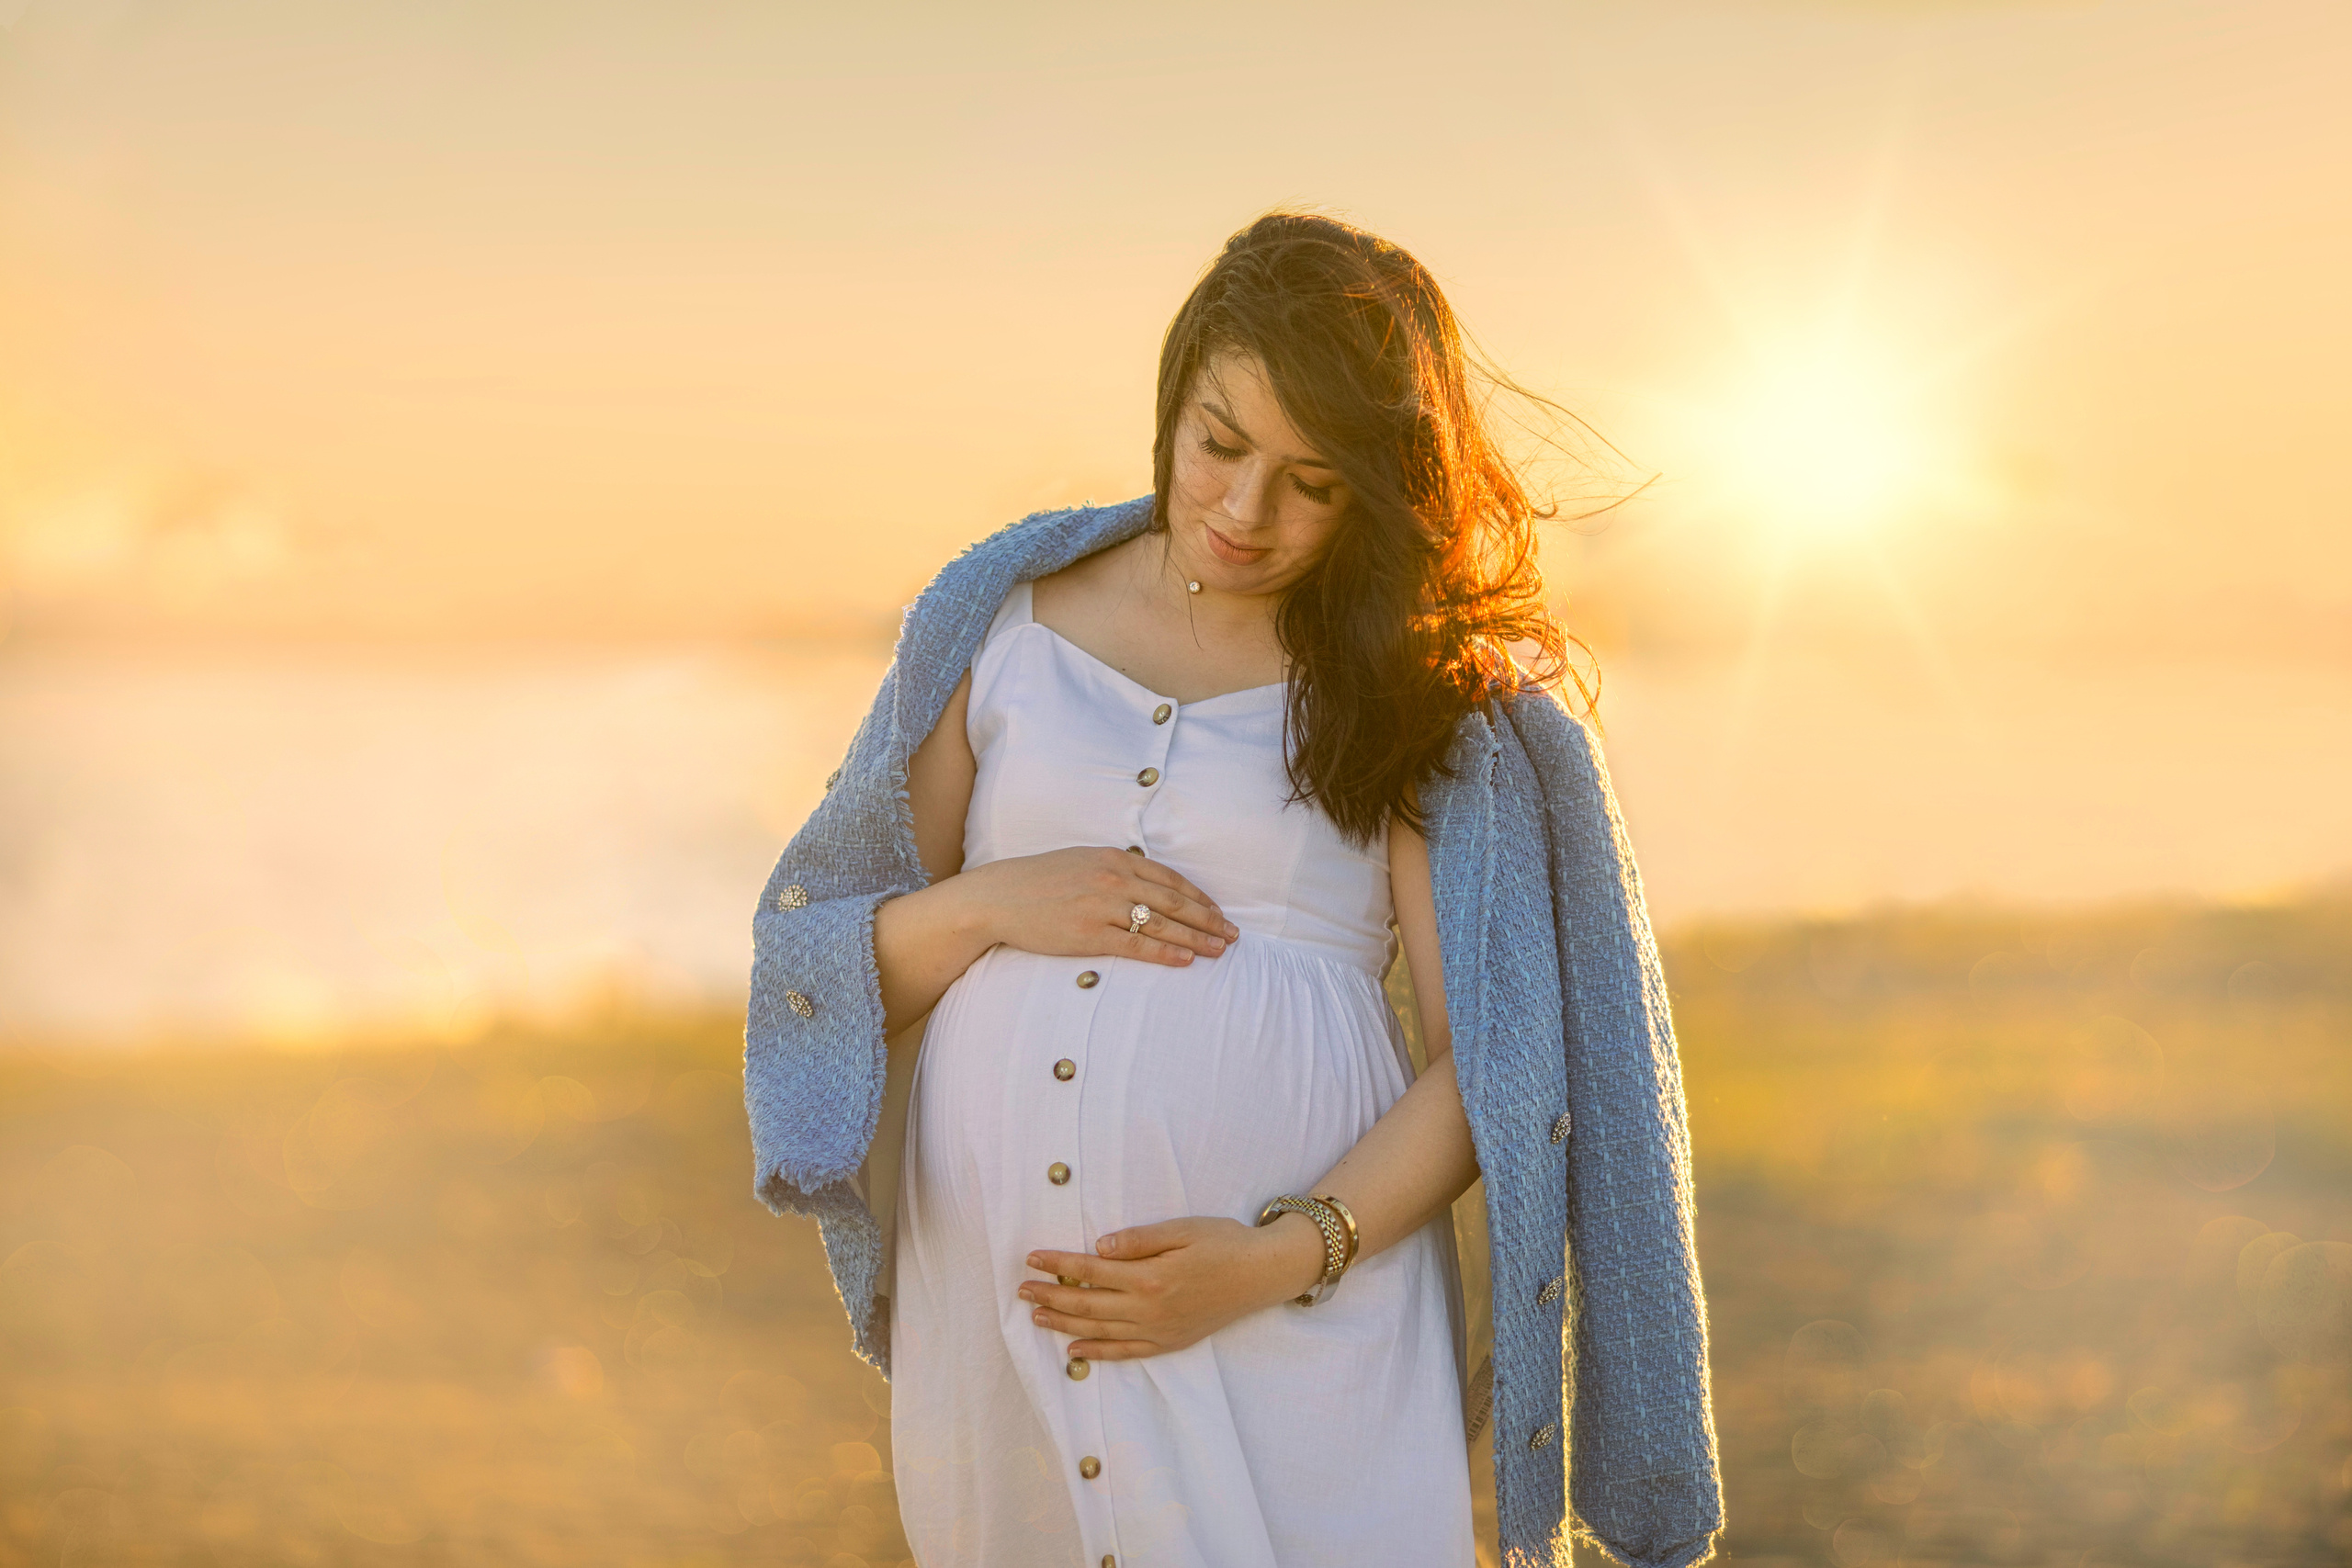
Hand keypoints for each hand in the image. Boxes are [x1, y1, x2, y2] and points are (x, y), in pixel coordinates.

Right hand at [955, 846, 1239, 967]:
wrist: (998, 897)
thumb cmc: (1039, 881)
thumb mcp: (1081, 862)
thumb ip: (1114, 869)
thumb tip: (1146, 883)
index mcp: (1113, 858)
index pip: (1169, 879)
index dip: (1199, 898)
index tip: (1219, 913)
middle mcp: (1112, 879)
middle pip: (1174, 901)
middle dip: (1208, 919)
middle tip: (1232, 935)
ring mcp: (1101, 906)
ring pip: (1161, 923)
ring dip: (1196, 938)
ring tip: (1219, 950)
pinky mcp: (1088, 934)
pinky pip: (1136, 945)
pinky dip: (1165, 952)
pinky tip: (1185, 959)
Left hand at [1018, 1213, 1328, 1359]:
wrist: (1262, 1274)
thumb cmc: (1224, 1243)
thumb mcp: (1183, 1229)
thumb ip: (1139, 1239)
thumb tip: (1098, 1246)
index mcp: (1150, 1275)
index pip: (1090, 1270)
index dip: (1058, 1264)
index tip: (1032, 1258)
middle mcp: (1149, 1308)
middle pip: (1087, 1304)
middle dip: (1050, 1296)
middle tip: (1022, 1290)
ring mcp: (1159, 1330)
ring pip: (1100, 1331)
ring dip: (1063, 1325)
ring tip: (1036, 1317)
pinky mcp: (1170, 1342)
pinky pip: (1126, 1352)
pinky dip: (1097, 1353)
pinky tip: (1075, 1351)